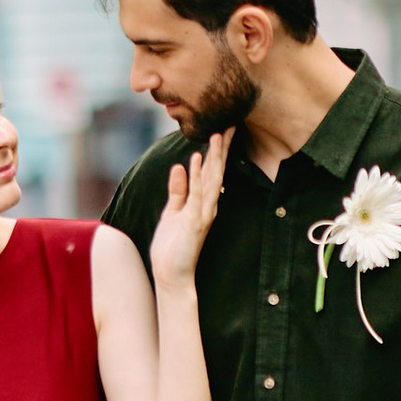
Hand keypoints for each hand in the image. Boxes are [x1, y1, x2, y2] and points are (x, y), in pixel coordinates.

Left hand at [150, 129, 229, 289]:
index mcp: (201, 202)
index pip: (210, 172)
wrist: (171, 275)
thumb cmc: (172, 246)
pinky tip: (196, 160)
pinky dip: (196, 177)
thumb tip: (181, 166)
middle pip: (216, 172)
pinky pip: (196, 195)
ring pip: (211, 180)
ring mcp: (202, 214)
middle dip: (222, 149)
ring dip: (214, 158)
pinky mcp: (194, 223)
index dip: (216, 152)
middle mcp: (207, 206)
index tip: (222, 130)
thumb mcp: (172, 212)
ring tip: (217, 136)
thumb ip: (178, 190)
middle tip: (229, 126)